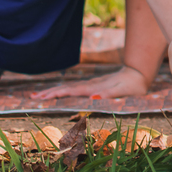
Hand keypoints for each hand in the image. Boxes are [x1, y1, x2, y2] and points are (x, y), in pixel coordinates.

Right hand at [30, 66, 151, 99]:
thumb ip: (109, 93)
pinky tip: (58, 92)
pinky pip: (74, 88)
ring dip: (54, 91)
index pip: (71, 91)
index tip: (42, 97)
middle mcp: (90, 85)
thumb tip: (92, 97)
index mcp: (94, 87)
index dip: (57, 94)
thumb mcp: (124, 91)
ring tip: (38, 94)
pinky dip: (63, 90)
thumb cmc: (133, 86)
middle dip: (49, 92)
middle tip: (33, 97)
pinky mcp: (92, 85)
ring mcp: (90, 84)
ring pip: (68, 87)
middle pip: (66, 88)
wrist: (138, 73)